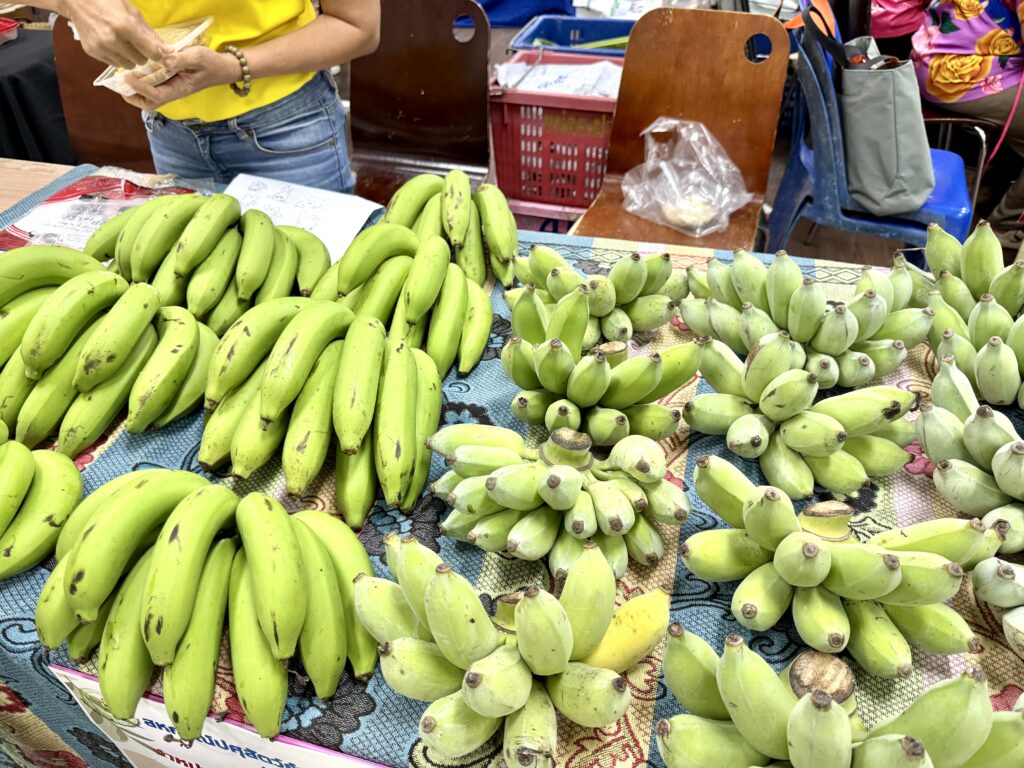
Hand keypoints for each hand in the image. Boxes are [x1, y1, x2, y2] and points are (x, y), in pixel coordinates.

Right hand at [61, 0, 169, 68]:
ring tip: (124, 44)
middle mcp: (112, 40)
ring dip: (130, 57)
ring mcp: (101, 47)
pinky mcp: (93, 52)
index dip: (159, 54)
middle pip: (141, 60)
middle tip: (137, 43)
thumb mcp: (132, 12)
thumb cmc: (108, 2)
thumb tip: (168, 50)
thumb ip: (150, 33)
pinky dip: (117, 57)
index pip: (151, 52)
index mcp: (125, 26)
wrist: (77, 2)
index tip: (160, 52)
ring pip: (128, 65)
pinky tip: (112, 44)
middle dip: (142, 54)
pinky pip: (114, 63)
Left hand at [121, 47, 242, 109]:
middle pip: (149, 103)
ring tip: (123, 76)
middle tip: (120, 82)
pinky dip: (140, 82)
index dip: (140, 88)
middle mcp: (173, 92)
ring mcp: (171, 89)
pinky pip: (152, 87)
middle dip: (133, 96)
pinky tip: (134, 69)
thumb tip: (163, 61)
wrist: (222, 68)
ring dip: (134, 90)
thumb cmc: (211, 63)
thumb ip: (180, 59)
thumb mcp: (198, 57)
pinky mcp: (169, 83)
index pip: (156, 95)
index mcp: (179, 90)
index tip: (127, 76)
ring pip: (148, 97)